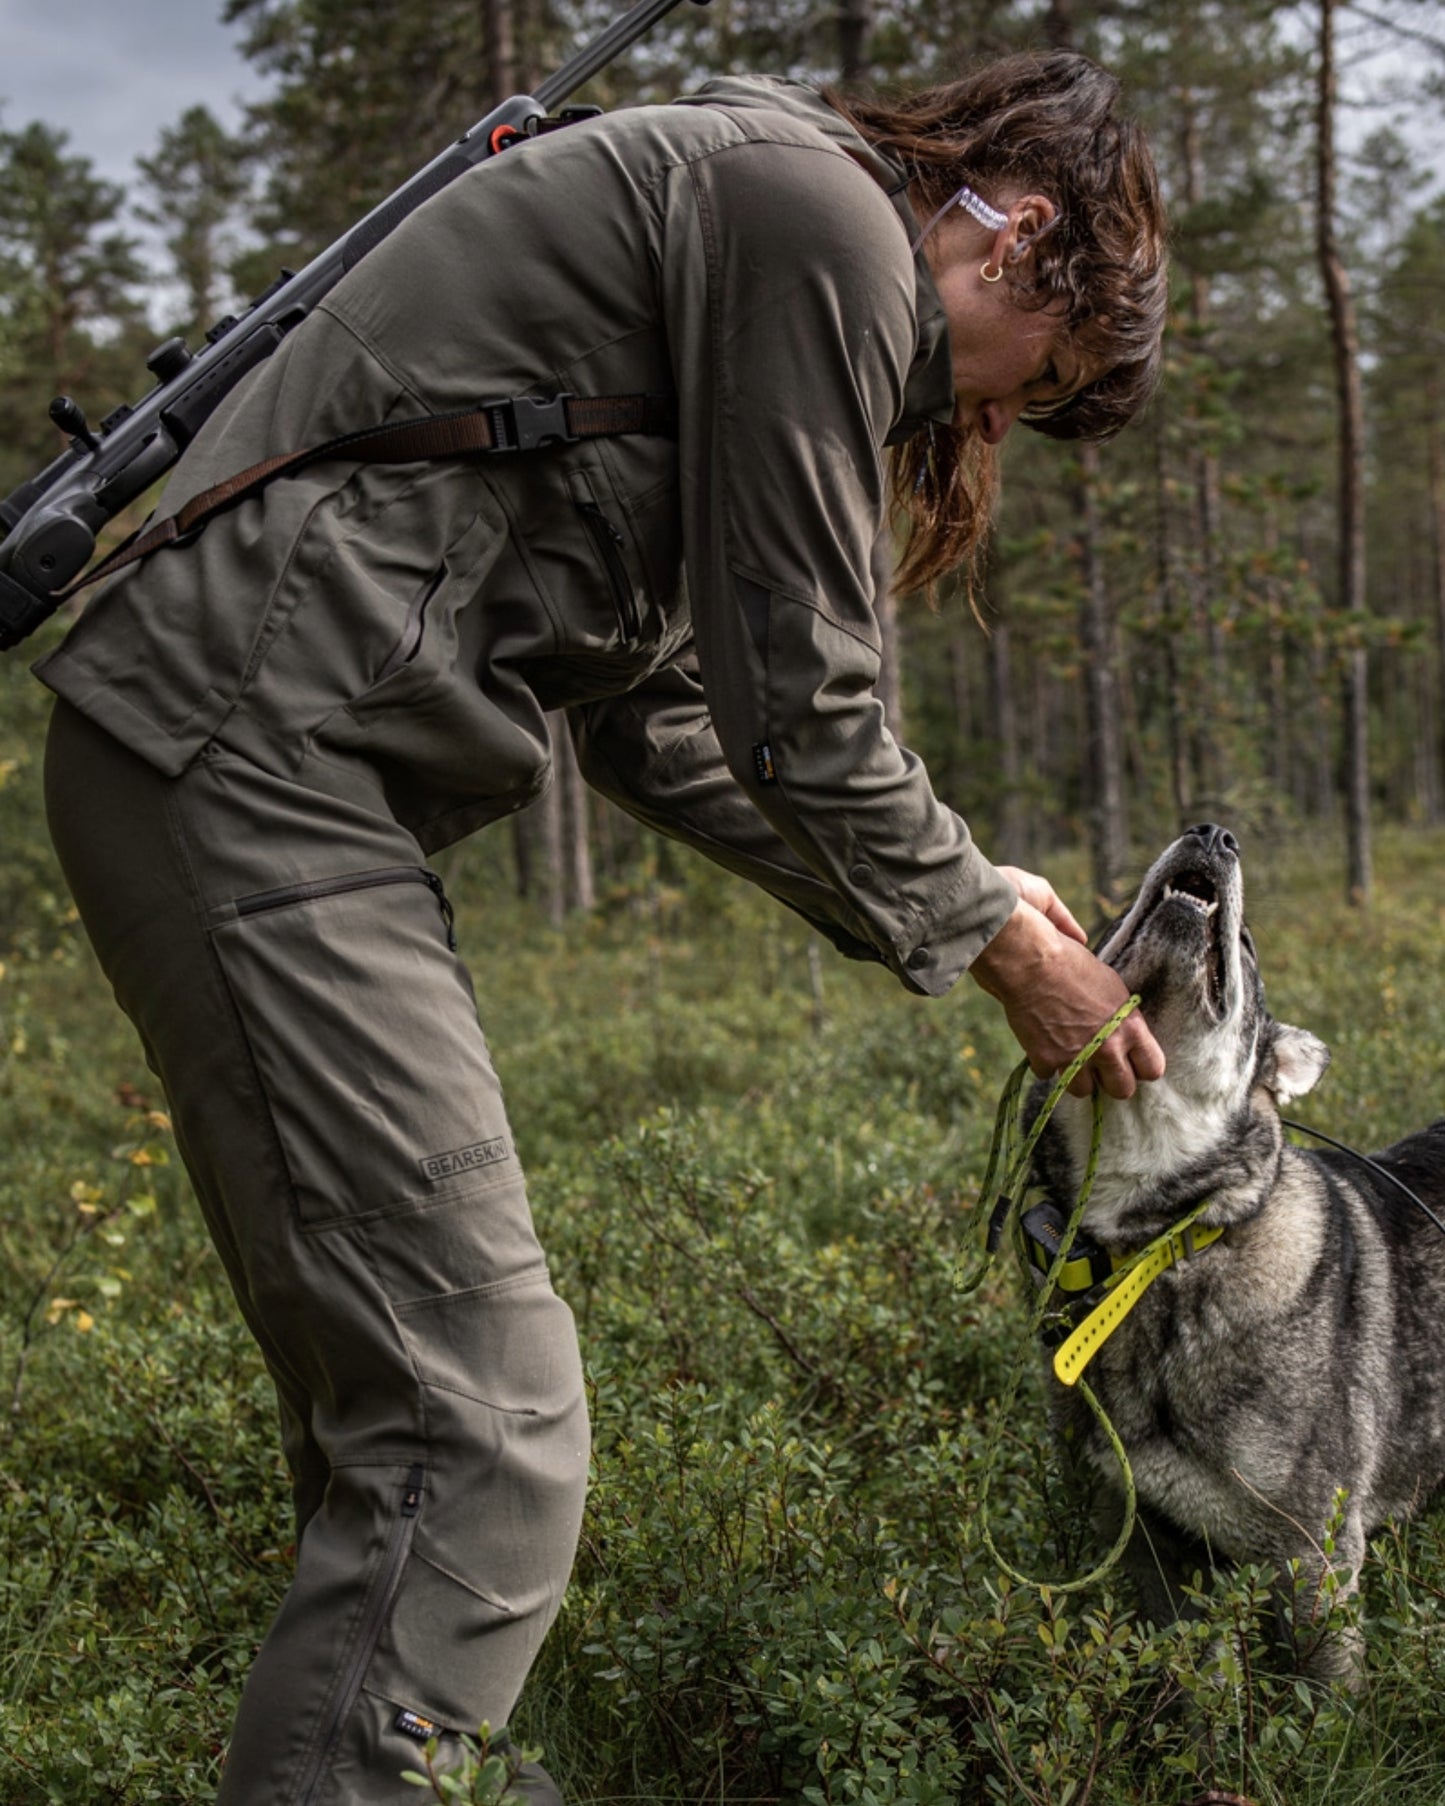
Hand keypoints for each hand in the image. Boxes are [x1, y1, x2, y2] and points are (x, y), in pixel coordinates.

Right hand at [970, 884, 1165, 1099]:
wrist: (1029, 961)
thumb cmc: (1071, 962)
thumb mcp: (1111, 984)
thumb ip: (1121, 1012)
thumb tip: (1125, 1022)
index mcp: (1130, 1027)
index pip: (1153, 1069)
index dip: (1141, 1067)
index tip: (1131, 1061)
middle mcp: (1107, 1048)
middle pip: (1122, 1090)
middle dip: (1111, 1080)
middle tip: (1100, 1066)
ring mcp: (1075, 1057)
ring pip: (1084, 1092)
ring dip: (1078, 1077)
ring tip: (1071, 1059)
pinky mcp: (1045, 1059)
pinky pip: (1050, 1077)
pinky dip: (1045, 1064)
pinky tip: (1043, 1045)